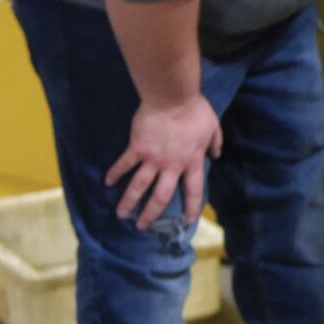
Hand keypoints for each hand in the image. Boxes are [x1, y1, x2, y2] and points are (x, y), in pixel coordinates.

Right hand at [105, 94, 222, 229]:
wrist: (172, 97)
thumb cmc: (195, 110)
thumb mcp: (213, 126)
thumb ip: (215, 142)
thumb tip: (216, 155)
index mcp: (191, 162)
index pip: (193, 190)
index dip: (192, 207)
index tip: (187, 221)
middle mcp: (172, 166)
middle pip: (161, 196)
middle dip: (151, 213)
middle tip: (142, 226)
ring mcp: (153, 158)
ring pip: (139, 186)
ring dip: (129, 202)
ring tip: (121, 215)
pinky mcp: (137, 148)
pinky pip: (124, 164)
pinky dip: (115, 173)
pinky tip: (107, 182)